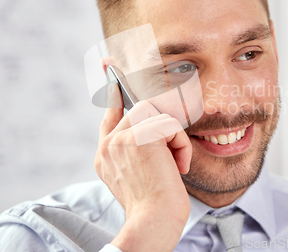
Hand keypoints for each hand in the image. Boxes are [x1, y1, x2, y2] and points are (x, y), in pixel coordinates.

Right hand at [95, 84, 191, 250]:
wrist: (155, 223)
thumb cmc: (155, 204)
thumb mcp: (141, 173)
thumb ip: (138, 148)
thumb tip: (155, 121)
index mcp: (106, 154)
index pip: (109, 114)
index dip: (113, 93)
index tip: (108, 65)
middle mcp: (108, 145)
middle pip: (142, 109)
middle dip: (166, 123)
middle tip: (176, 150)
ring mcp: (120, 140)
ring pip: (157, 114)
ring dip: (174, 138)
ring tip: (174, 163)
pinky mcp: (138, 138)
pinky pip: (170, 125)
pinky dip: (181, 145)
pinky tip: (178, 166)